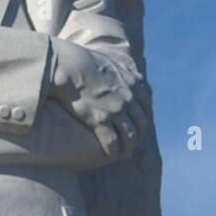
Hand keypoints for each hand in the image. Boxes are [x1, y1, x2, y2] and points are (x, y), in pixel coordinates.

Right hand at [49, 39, 150, 159]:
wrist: (69, 65)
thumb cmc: (82, 61)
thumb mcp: (109, 60)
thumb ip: (122, 69)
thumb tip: (130, 70)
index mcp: (131, 83)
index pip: (146, 104)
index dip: (144, 116)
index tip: (139, 124)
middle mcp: (128, 98)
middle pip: (141, 123)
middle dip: (138, 135)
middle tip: (132, 143)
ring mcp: (116, 110)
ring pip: (130, 135)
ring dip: (128, 147)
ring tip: (123, 154)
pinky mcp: (101, 119)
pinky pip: (112, 141)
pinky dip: (114, 151)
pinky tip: (110, 155)